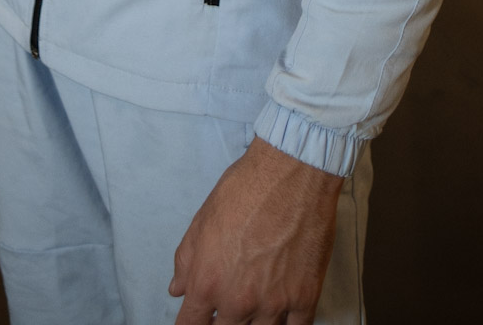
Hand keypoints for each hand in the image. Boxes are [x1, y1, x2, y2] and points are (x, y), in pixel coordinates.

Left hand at [169, 135, 342, 323]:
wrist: (290, 173)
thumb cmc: (246, 188)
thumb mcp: (203, 220)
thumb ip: (186, 260)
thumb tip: (178, 288)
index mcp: (208, 283)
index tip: (197, 320)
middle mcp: (238, 301)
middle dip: (222, 322)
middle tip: (229, 303)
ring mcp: (273, 303)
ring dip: (254, 322)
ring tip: (255, 302)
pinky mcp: (305, 297)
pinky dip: (286, 324)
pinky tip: (282, 314)